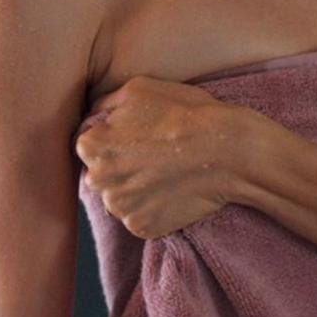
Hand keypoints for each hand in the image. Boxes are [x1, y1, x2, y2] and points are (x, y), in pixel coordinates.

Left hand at [76, 76, 269, 238]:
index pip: (89, 145)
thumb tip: (93, 116)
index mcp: (91, 145)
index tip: (139, 136)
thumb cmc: (186, 113)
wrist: (227, 150)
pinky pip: (139, 218)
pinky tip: (172, 191)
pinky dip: (153, 208)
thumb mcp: (139, 89)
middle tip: (154, 155)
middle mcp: (97, 180)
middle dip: (121, 166)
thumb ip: (104, 103)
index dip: (115, 138)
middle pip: (102, 174)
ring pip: (120, 198)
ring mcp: (119, 207)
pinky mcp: (141, 227)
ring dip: (136, 189)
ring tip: (166, 173)